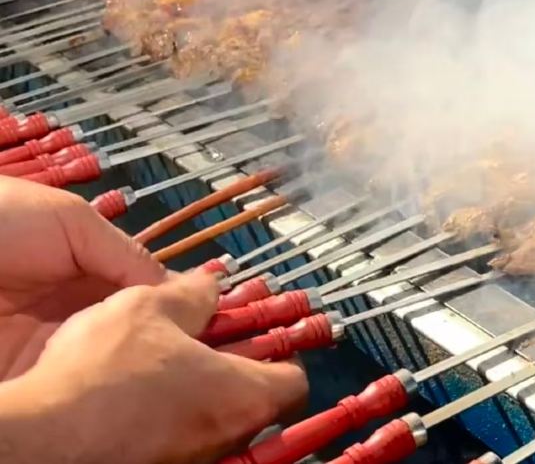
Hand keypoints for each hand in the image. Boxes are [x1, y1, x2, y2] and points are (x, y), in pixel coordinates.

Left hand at [0, 176, 165, 378]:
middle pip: (125, 331)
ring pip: (103, 360)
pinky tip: (116, 379)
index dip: (169, 306)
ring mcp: (47, 345)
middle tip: (183, 349)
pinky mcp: (27, 375)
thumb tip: (175, 286)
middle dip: (152, 340)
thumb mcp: (70, 220)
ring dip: (127, 363)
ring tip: (155, 364)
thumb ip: (125, 252)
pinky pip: (69, 382)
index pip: (138, 294)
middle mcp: (69, 310)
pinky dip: (92, 383)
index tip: (200, 320)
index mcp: (82, 270)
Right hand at [0, 273, 307, 463]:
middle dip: (240, 366)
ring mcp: (195, 458)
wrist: (42, 437)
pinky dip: (173, 412)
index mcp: (244, 396)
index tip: (267, 332)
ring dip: (203, 388)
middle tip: (214, 339)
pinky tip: (142, 391)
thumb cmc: (101, 378)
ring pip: (216, 418)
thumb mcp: (148, 308)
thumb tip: (209, 285)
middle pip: (257, 400)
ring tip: (170, 359)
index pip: (295, 380)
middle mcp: (228, 436)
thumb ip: (191, 294)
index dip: (283, 351)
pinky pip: (181, 435)